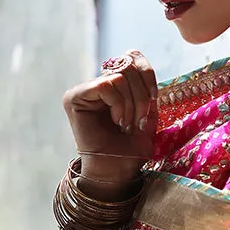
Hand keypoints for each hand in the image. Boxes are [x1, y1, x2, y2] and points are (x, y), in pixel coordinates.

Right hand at [62, 50, 157, 192]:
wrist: (117, 172)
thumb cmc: (131, 149)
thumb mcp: (147, 116)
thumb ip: (145, 90)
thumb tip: (142, 66)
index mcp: (115, 86)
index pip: (131, 57)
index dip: (147, 73)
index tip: (155, 99)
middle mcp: (98, 85)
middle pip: (127, 65)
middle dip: (141, 95)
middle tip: (139, 121)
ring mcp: (85, 90)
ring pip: (119, 76)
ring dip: (132, 104)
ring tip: (127, 125)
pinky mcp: (74, 97)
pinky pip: (106, 86)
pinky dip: (119, 105)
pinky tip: (117, 122)